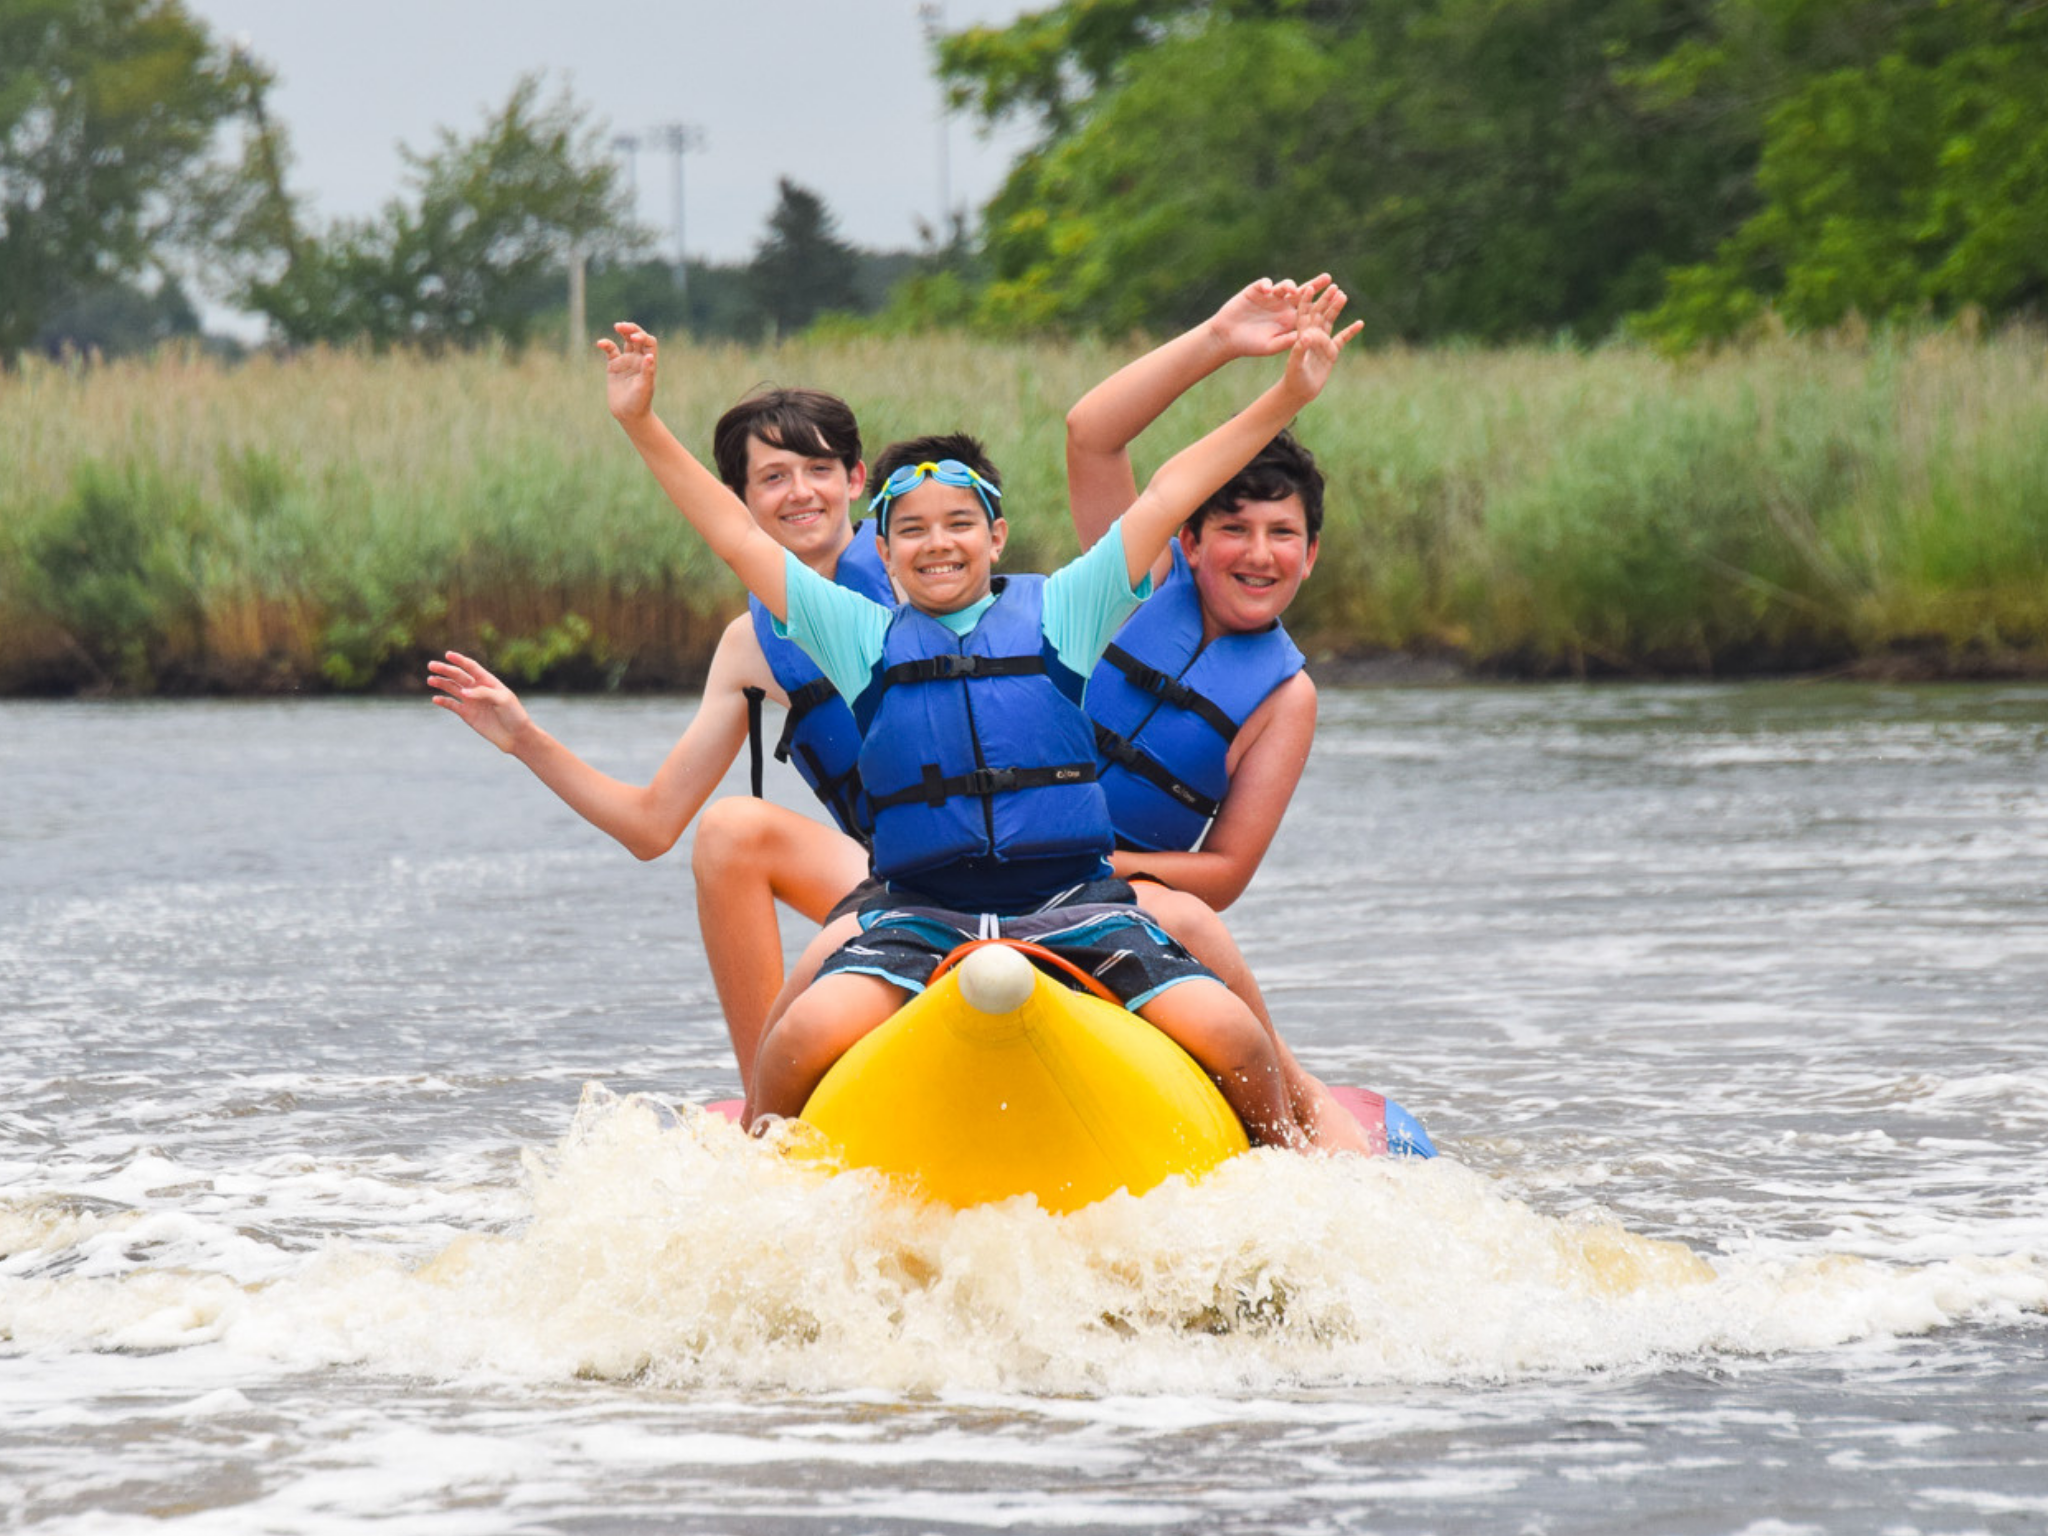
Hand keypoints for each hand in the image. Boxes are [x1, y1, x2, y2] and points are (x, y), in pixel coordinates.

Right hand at [427, 651, 531, 752]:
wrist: (516, 736)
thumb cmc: (514, 715)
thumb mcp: (502, 700)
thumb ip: (483, 693)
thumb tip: (463, 692)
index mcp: (489, 682)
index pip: (472, 667)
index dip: (460, 660)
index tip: (448, 654)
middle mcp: (478, 690)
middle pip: (459, 676)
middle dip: (445, 670)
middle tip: (431, 665)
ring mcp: (472, 702)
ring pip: (453, 689)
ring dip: (441, 683)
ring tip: (430, 679)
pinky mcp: (467, 715)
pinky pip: (452, 705)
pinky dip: (443, 701)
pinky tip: (435, 698)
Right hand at [596, 321, 657, 422]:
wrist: (628, 415)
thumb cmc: (640, 403)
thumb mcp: (644, 388)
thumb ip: (647, 372)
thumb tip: (649, 357)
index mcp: (648, 362)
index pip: (649, 342)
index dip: (642, 336)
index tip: (634, 338)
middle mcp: (638, 359)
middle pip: (637, 337)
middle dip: (631, 329)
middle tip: (621, 326)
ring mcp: (626, 361)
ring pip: (626, 340)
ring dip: (623, 331)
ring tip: (617, 326)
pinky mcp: (614, 366)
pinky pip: (610, 350)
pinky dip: (606, 345)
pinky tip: (600, 343)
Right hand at [1207, 274, 1333, 358]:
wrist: (1227, 338)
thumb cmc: (1250, 345)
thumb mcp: (1270, 346)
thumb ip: (1286, 341)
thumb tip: (1305, 337)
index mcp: (1289, 318)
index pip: (1309, 308)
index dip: (1322, 302)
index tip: (1337, 297)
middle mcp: (1282, 305)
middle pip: (1302, 292)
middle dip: (1315, 285)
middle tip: (1328, 279)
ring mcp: (1269, 297)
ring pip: (1284, 286)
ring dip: (1289, 286)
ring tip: (1292, 289)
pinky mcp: (1255, 290)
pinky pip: (1264, 284)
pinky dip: (1267, 285)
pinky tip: (1268, 290)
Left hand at [1280, 281, 1363, 402]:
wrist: (1300, 392)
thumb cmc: (1293, 378)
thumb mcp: (1295, 364)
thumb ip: (1300, 350)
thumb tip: (1306, 337)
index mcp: (1301, 335)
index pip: (1303, 314)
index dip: (1306, 301)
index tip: (1310, 287)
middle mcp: (1312, 336)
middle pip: (1320, 314)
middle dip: (1326, 300)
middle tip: (1334, 286)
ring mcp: (1322, 343)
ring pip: (1330, 322)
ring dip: (1336, 309)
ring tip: (1343, 295)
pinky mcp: (1331, 352)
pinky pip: (1342, 339)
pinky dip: (1350, 331)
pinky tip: (1360, 323)